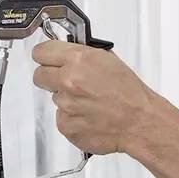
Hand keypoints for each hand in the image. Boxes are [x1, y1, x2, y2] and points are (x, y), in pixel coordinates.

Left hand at [31, 40, 158, 156]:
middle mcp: (68, 81)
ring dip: (66, 98)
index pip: (41, 52)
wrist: (139, 121)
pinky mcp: (65, 125)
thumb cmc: (129, 93)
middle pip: (39, 75)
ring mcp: (65, 105)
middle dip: (50, 76)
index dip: (45, 55)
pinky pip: (60, 117)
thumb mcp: (108, 60)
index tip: (48, 58)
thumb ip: (81, 54)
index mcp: (79, 60)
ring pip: (53, 98)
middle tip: (66, 80)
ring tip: (89, 101)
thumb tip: (66, 52)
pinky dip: (72, 117)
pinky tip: (89, 115)